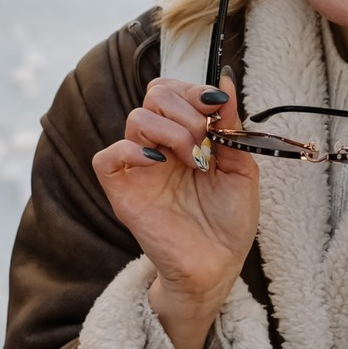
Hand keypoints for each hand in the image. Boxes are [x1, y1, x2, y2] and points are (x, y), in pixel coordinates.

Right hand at [92, 76, 258, 348]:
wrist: (219, 265)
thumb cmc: (229, 221)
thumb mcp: (240, 168)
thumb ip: (230, 128)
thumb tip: (224, 83)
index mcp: (186, 138)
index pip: (174, 92)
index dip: (193, 89)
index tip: (218, 105)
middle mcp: (160, 147)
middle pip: (154, 96)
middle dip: (185, 107)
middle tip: (205, 137)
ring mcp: (140, 169)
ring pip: (137, 120)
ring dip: (171, 130)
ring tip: (194, 159)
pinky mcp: (123, 192)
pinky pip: (106, 158)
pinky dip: (129, 150)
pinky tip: (158, 162)